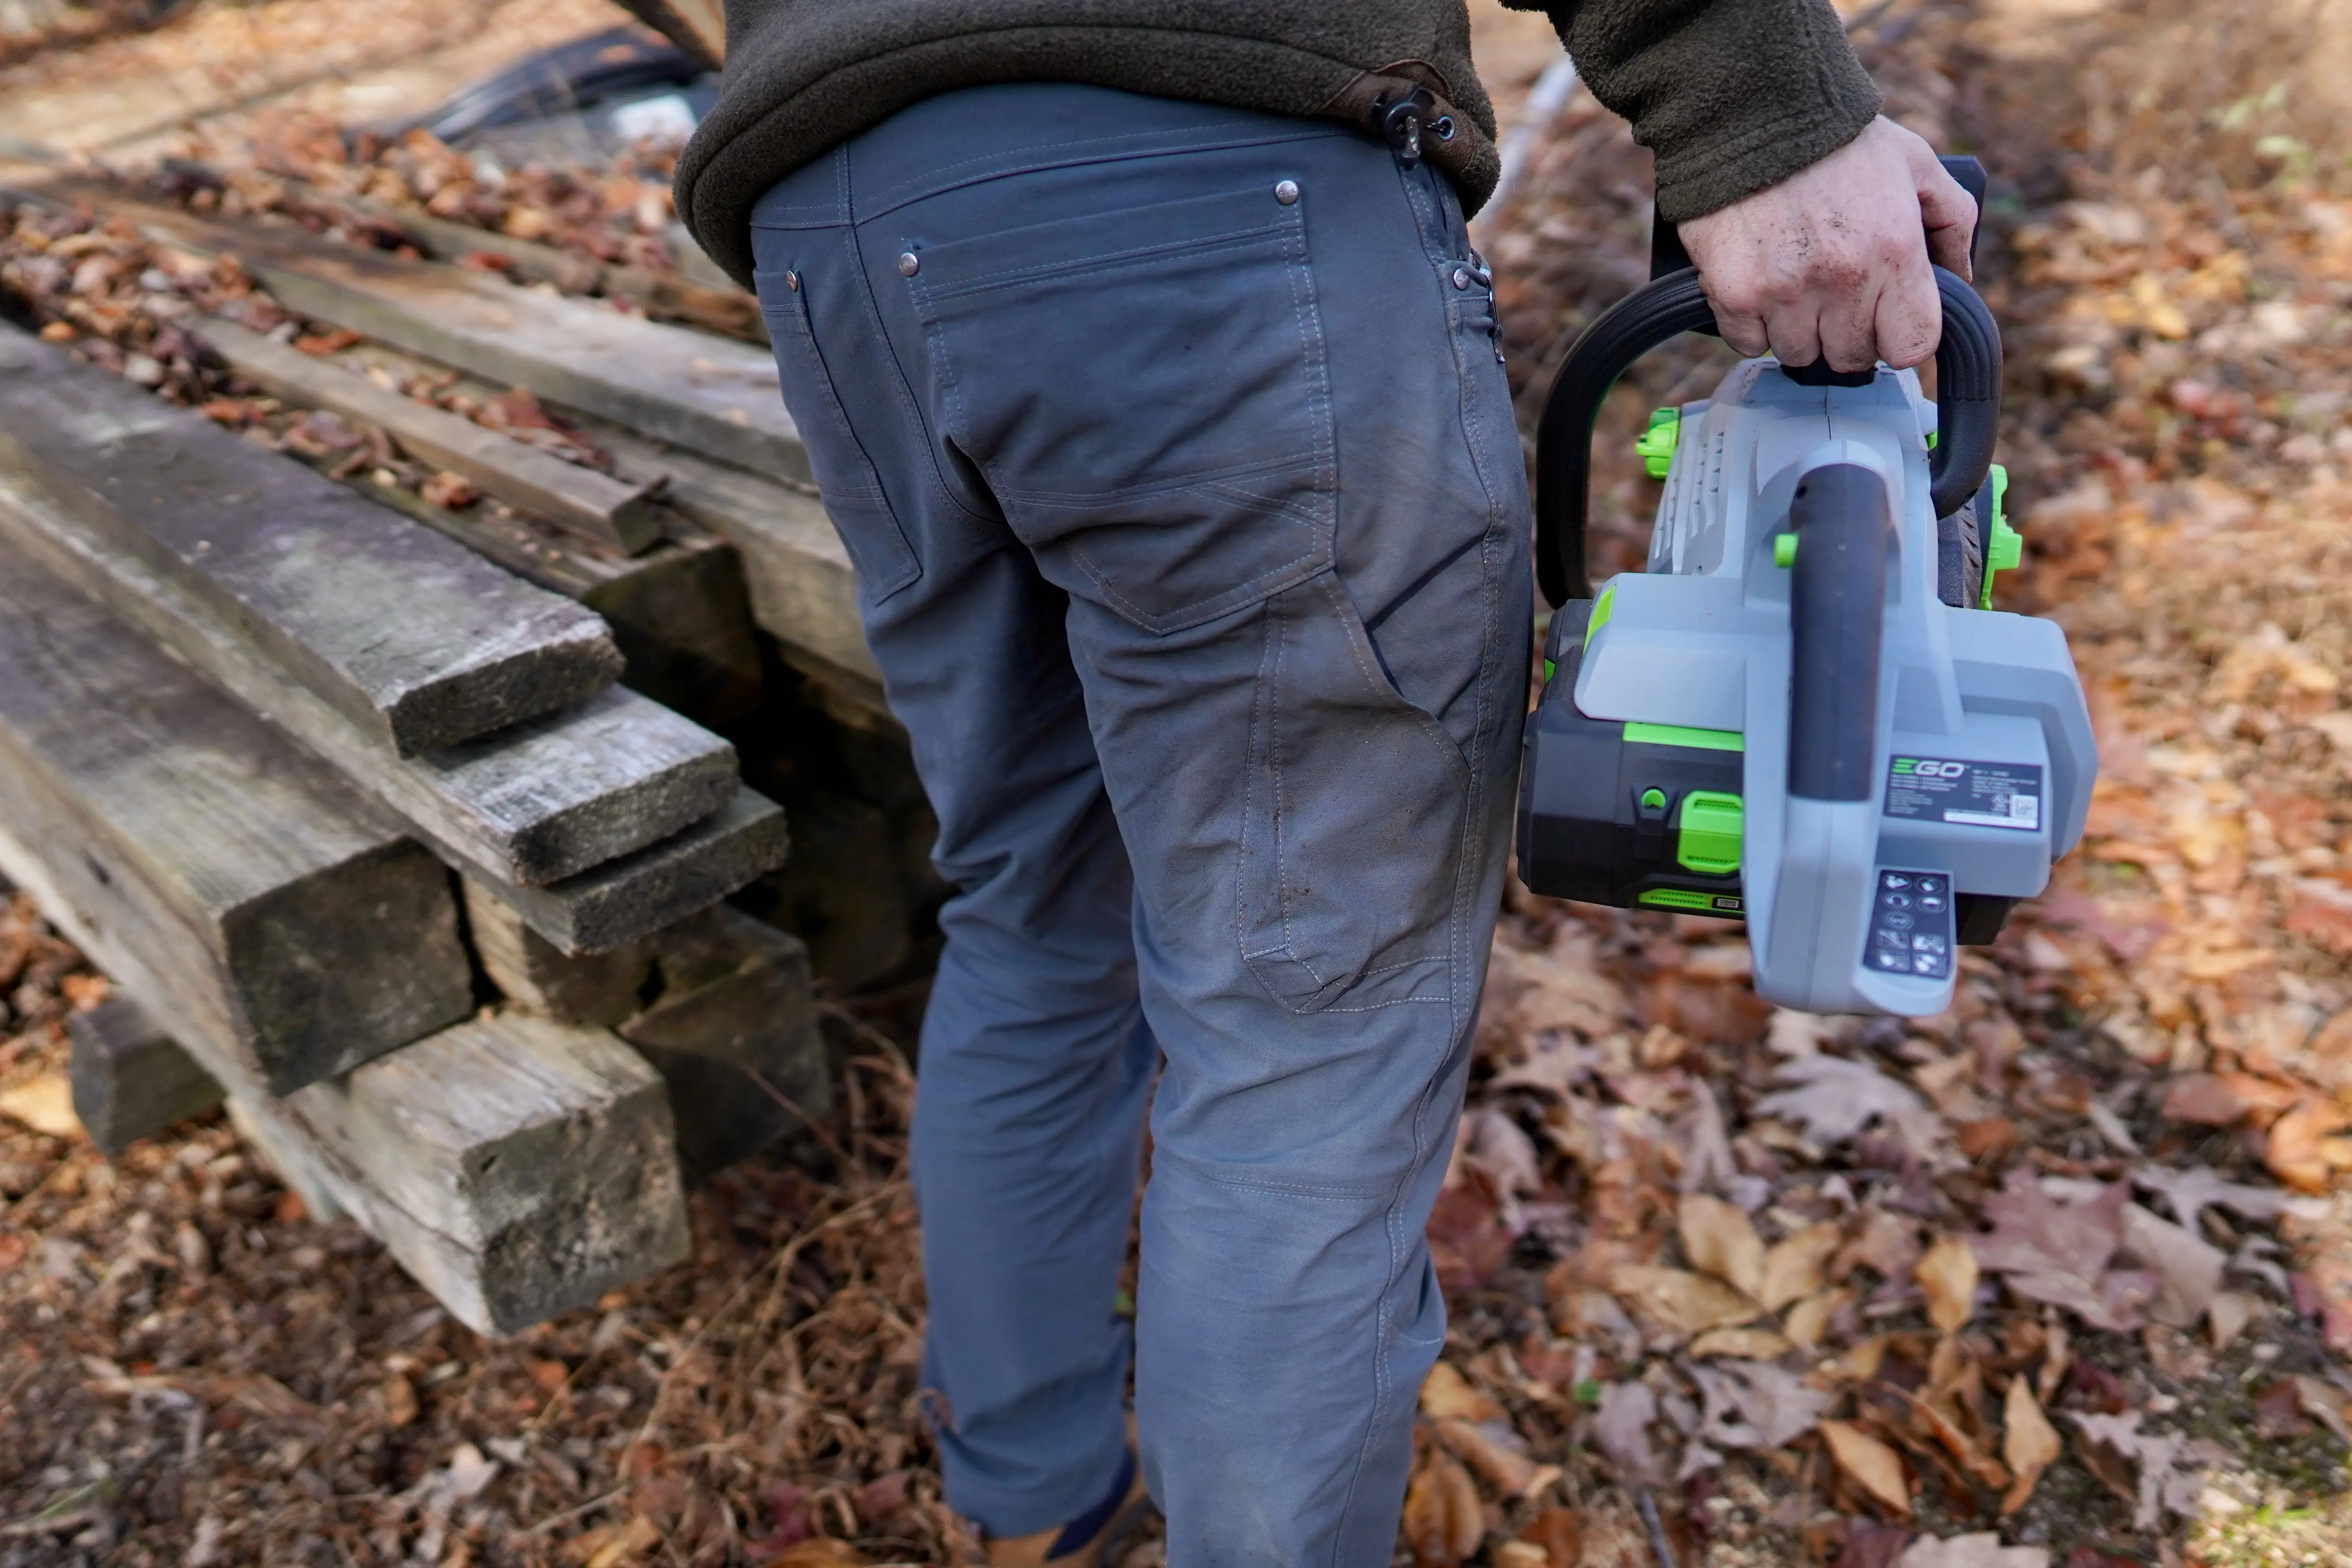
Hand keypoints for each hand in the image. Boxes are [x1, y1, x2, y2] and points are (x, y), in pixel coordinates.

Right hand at [1676, 116, 1977, 372]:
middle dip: (1845, 333)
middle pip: (1851, 357)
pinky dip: (1751, 324)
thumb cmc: (1839, 138)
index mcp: (1896, 250)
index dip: (1898, 339)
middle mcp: (1844, 279)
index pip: (1911, 347)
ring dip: (1796, 330)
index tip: (1883, 322)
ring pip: (1797, 354)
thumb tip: (1962, 278)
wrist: (1752, 111)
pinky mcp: (1735, 293)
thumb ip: (1951, 221)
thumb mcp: (1915, 163)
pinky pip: (1747, 343)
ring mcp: (1786, 291)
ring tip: (1792, 284)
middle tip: (1831, 295)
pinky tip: (1757, 285)